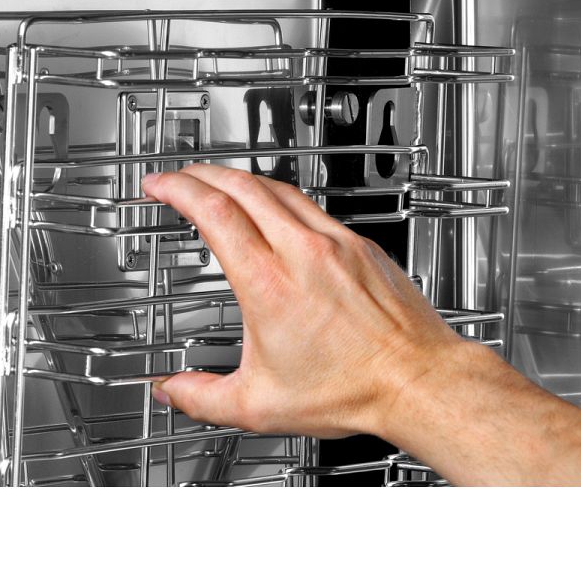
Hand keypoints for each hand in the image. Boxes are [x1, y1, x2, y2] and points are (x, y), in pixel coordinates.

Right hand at [141, 164, 461, 441]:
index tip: (161, 186)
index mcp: (269, 284)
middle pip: (242, 186)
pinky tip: (277, 210)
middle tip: (181, 178)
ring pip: (279, 189)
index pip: (214, 212)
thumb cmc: (354, 388)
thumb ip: (202, 397)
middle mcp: (302, 252)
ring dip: (241, 179)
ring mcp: (335, 243)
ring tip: (222, 185)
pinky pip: (311, 205)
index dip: (179, 190)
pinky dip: (281, 197)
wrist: (418, 379)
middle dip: (201, 174)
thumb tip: (171, 391)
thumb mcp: (260, 405)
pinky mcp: (360, 246)